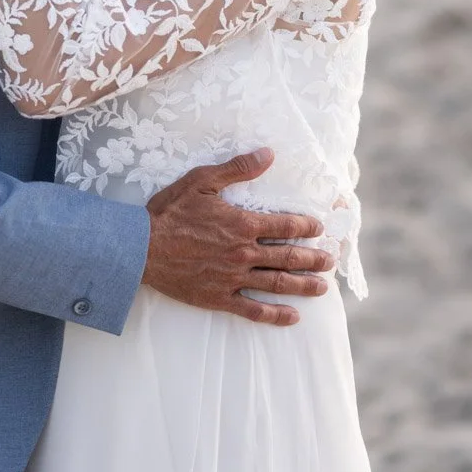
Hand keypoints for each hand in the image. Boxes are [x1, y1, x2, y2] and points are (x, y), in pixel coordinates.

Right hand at [142, 148, 333, 326]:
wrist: (141, 248)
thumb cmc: (170, 212)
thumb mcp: (202, 180)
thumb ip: (238, 168)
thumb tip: (269, 154)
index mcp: (241, 224)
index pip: (284, 226)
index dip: (305, 227)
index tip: (319, 229)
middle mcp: (243, 253)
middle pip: (288, 257)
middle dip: (313, 258)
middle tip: (330, 261)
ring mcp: (233, 279)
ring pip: (277, 284)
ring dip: (303, 286)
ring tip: (322, 288)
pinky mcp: (219, 298)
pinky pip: (253, 311)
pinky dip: (275, 315)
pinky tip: (292, 317)